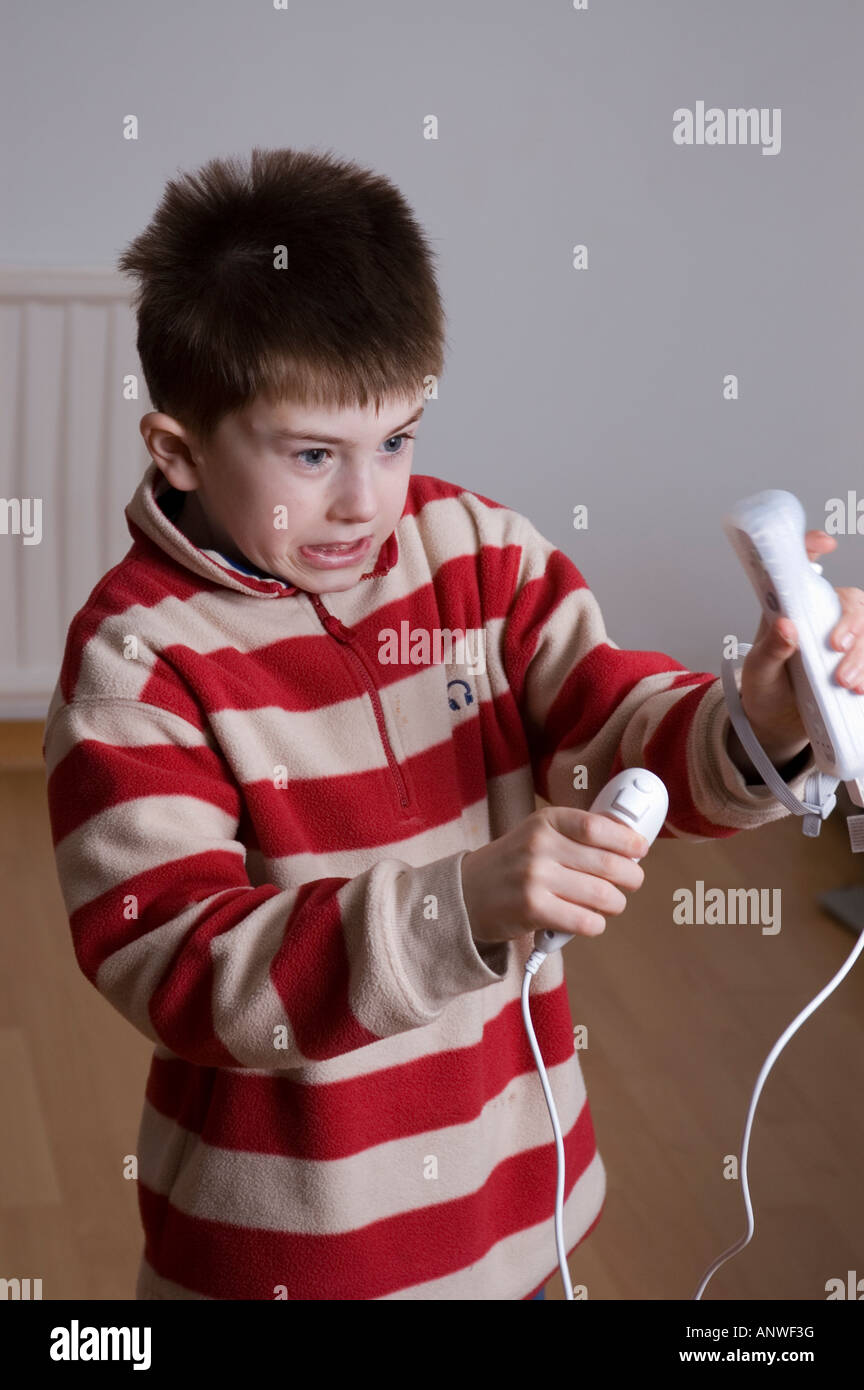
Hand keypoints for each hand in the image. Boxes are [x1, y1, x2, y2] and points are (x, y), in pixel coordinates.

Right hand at [460, 805, 646, 947]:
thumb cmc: (514, 864)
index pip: (597, 826)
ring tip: (609, 904)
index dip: (627, 839)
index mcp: (546, 822)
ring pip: (603, 896)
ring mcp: (535, 878)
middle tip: (632, 882)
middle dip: (632, 877)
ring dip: (615, 904)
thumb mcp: (539, 835)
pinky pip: (586, 921)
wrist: (467, 893)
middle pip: (609, 864)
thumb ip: (577, 835)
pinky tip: (588, 920)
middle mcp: (540, 846)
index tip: (640, 848)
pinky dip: (595, 924)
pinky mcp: (533, 910)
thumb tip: (630, 840)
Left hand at [739, 530, 863, 763]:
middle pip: (850, 601)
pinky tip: (859, 689)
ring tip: (844, 682)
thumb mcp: (759, 671)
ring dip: (862, 653)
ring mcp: (841, 637)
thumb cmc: (763, 689)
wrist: (776, 723)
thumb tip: (786, 626)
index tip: (825, 544)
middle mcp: (819, 616)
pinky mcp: (855, 660)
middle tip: (837, 647)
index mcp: (789, 608)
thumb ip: (771, 650)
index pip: (802, 568)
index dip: (812, 548)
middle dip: (850, 623)